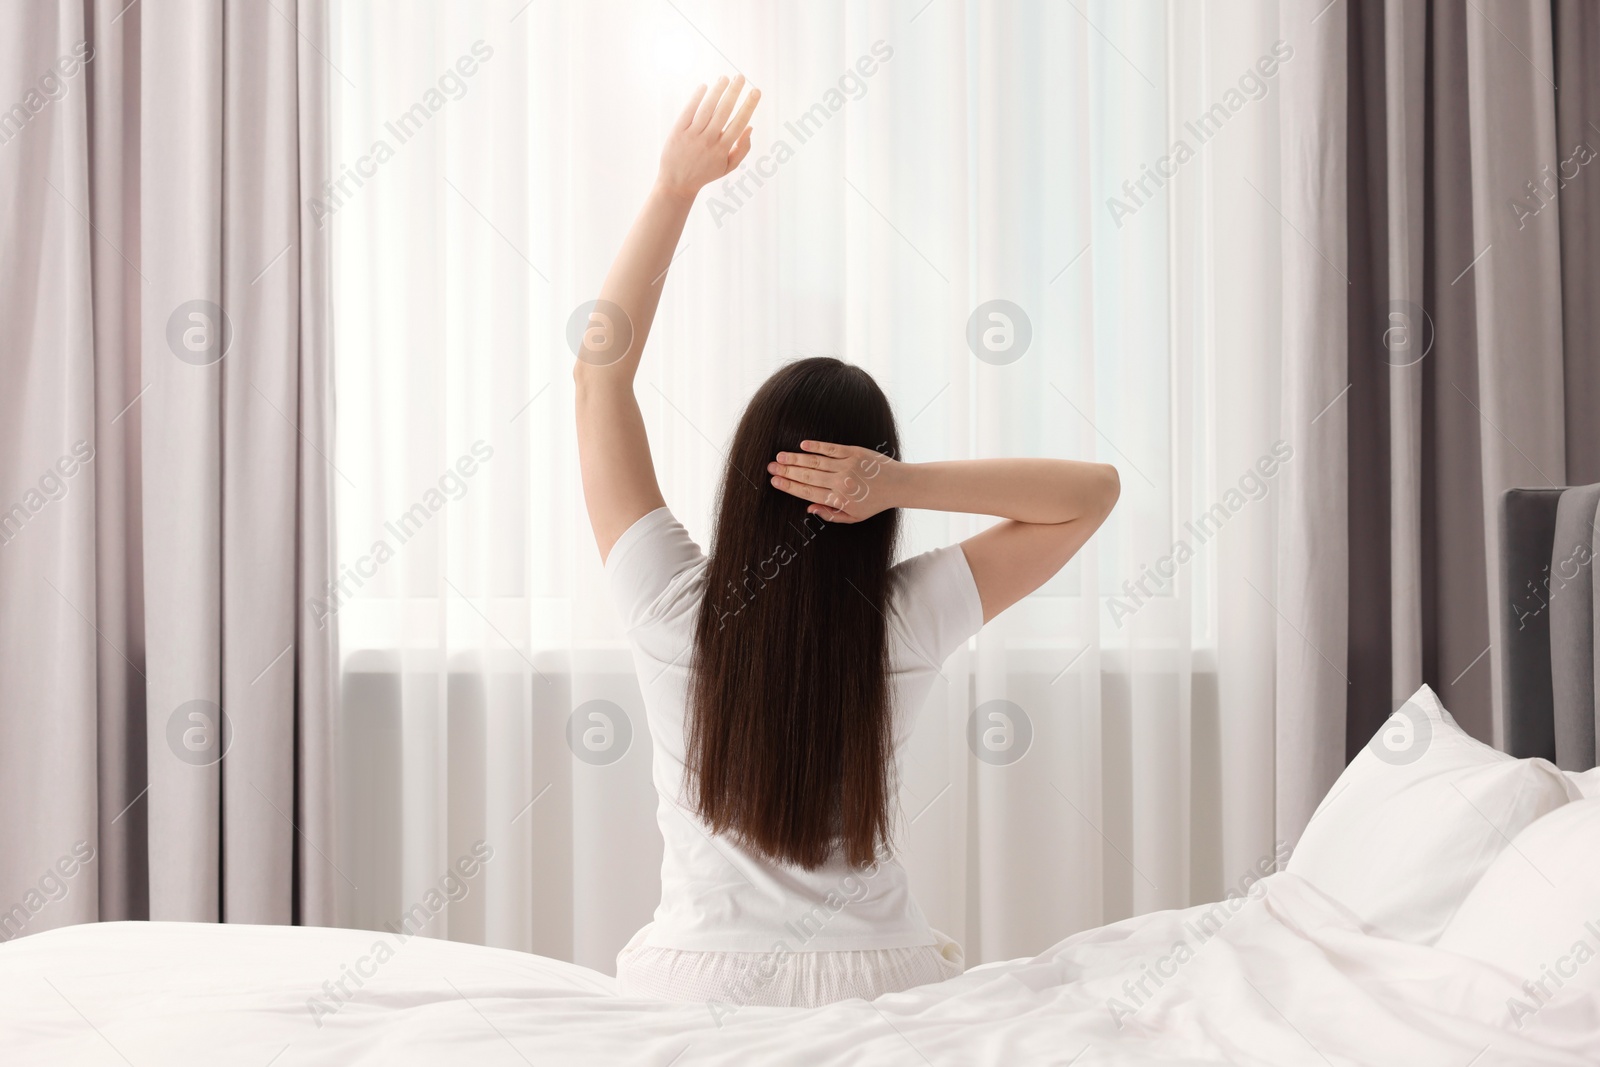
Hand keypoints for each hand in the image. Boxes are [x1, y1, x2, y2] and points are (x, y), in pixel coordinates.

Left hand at [658, 76, 759, 200]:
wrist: (677, 183)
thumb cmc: (705, 173)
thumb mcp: (727, 167)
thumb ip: (742, 149)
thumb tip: (751, 127)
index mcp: (722, 149)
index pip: (739, 122)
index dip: (749, 105)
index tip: (756, 91)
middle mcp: (708, 141)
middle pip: (724, 111)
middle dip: (734, 92)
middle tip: (741, 77)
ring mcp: (692, 135)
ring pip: (707, 108)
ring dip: (717, 91)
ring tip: (725, 78)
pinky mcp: (678, 131)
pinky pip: (689, 111)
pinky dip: (697, 97)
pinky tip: (704, 86)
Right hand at [767, 441, 900, 522]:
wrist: (898, 484)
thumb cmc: (874, 502)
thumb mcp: (853, 516)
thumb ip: (830, 514)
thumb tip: (808, 508)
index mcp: (839, 499)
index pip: (807, 492)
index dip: (789, 486)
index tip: (774, 482)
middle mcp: (841, 482)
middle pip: (807, 475)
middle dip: (786, 472)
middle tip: (770, 467)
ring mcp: (847, 465)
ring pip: (815, 461)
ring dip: (795, 459)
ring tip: (780, 456)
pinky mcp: (854, 452)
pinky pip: (831, 448)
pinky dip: (816, 446)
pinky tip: (801, 446)